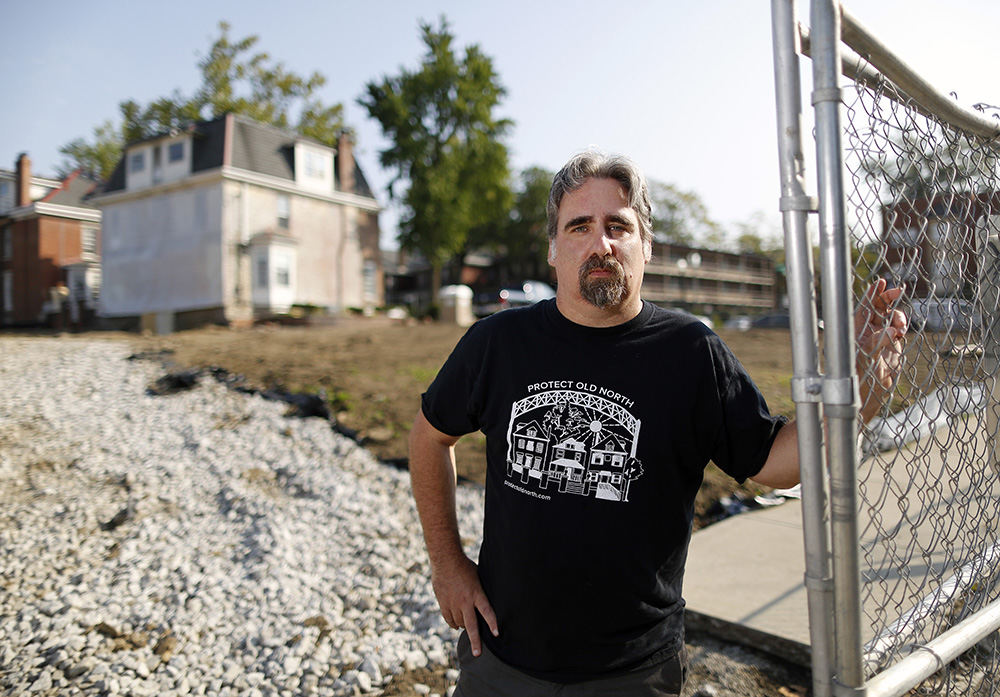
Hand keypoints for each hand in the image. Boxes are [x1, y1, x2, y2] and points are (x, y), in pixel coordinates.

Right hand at [431, 554, 498, 656]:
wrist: (445, 559)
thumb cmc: (465, 566)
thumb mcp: (479, 577)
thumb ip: (482, 591)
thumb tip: (490, 601)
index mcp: (476, 593)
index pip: (486, 611)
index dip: (492, 623)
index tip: (496, 634)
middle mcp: (465, 601)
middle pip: (471, 625)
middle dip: (475, 640)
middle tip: (477, 654)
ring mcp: (453, 603)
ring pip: (459, 623)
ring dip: (463, 626)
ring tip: (467, 625)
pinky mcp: (443, 603)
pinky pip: (449, 619)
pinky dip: (453, 623)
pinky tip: (456, 624)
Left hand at [855, 278, 907, 421]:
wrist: (866, 397)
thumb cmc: (858, 378)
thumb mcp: (866, 358)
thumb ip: (877, 343)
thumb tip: (890, 331)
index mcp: (856, 331)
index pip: (864, 307)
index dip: (872, 294)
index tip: (881, 282)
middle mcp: (868, 332)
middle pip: (879, 308)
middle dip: (888, 298)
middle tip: (898, 291)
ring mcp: (881, 338)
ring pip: (891, 318)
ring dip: (897, 316)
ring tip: (899, 327)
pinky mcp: (892, 347)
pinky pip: (898, 330)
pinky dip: (902, 326)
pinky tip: (901, 332)